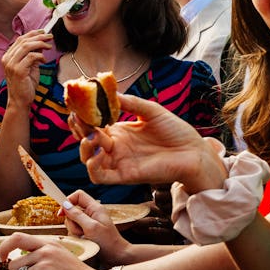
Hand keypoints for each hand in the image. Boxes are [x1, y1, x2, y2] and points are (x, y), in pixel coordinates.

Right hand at [0, 30, 54, 106]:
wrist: (21, 100)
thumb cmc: (25, 84)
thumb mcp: (30, 66)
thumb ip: (32, 55)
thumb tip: (41, 43)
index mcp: (8, 56)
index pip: (20, 39)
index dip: (32, 33)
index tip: (43, 32)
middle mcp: (7, 59)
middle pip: (24, 41)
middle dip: (39, 36)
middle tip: (50, 37)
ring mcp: (11, 64)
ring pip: (27, 46)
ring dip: (40, 44)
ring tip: (49, 46)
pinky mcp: (18, 71)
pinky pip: (31, 57)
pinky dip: (40, 56)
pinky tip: (44, 61)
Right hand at [61, 189, 132, 265]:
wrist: (116, 256)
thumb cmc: (107, 242)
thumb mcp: (91, 227)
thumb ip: (77, 215)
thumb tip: (65, 204)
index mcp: (95, 208)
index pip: (78, 195)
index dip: (68, 201)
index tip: (61, 213)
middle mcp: (91, 213)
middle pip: (72, 211)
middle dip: (72, 222)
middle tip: (81, 231)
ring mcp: (88, 223)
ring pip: (72, 222)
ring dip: (74, 231)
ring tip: (84, 238)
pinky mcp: (87, 232)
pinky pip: (75, 231)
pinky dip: (76, 237)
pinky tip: (84, 242)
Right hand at [76, 94, 227, 192]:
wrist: (193, 151)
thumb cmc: (175, 131)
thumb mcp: (151, 111)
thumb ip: (131, 103)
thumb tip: (111, 92)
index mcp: (120, 131)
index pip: (93, 124)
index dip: (83, 116)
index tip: (76, 104)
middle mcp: (116, 147)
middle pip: (86, 140)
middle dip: (79, 129)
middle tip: (78, 117)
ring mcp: (119, 161)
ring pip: (88, 159)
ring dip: (84, 147)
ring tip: (92, 135)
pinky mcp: (125, 175)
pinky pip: (100, 176)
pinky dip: (93, 167)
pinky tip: (98, 153)